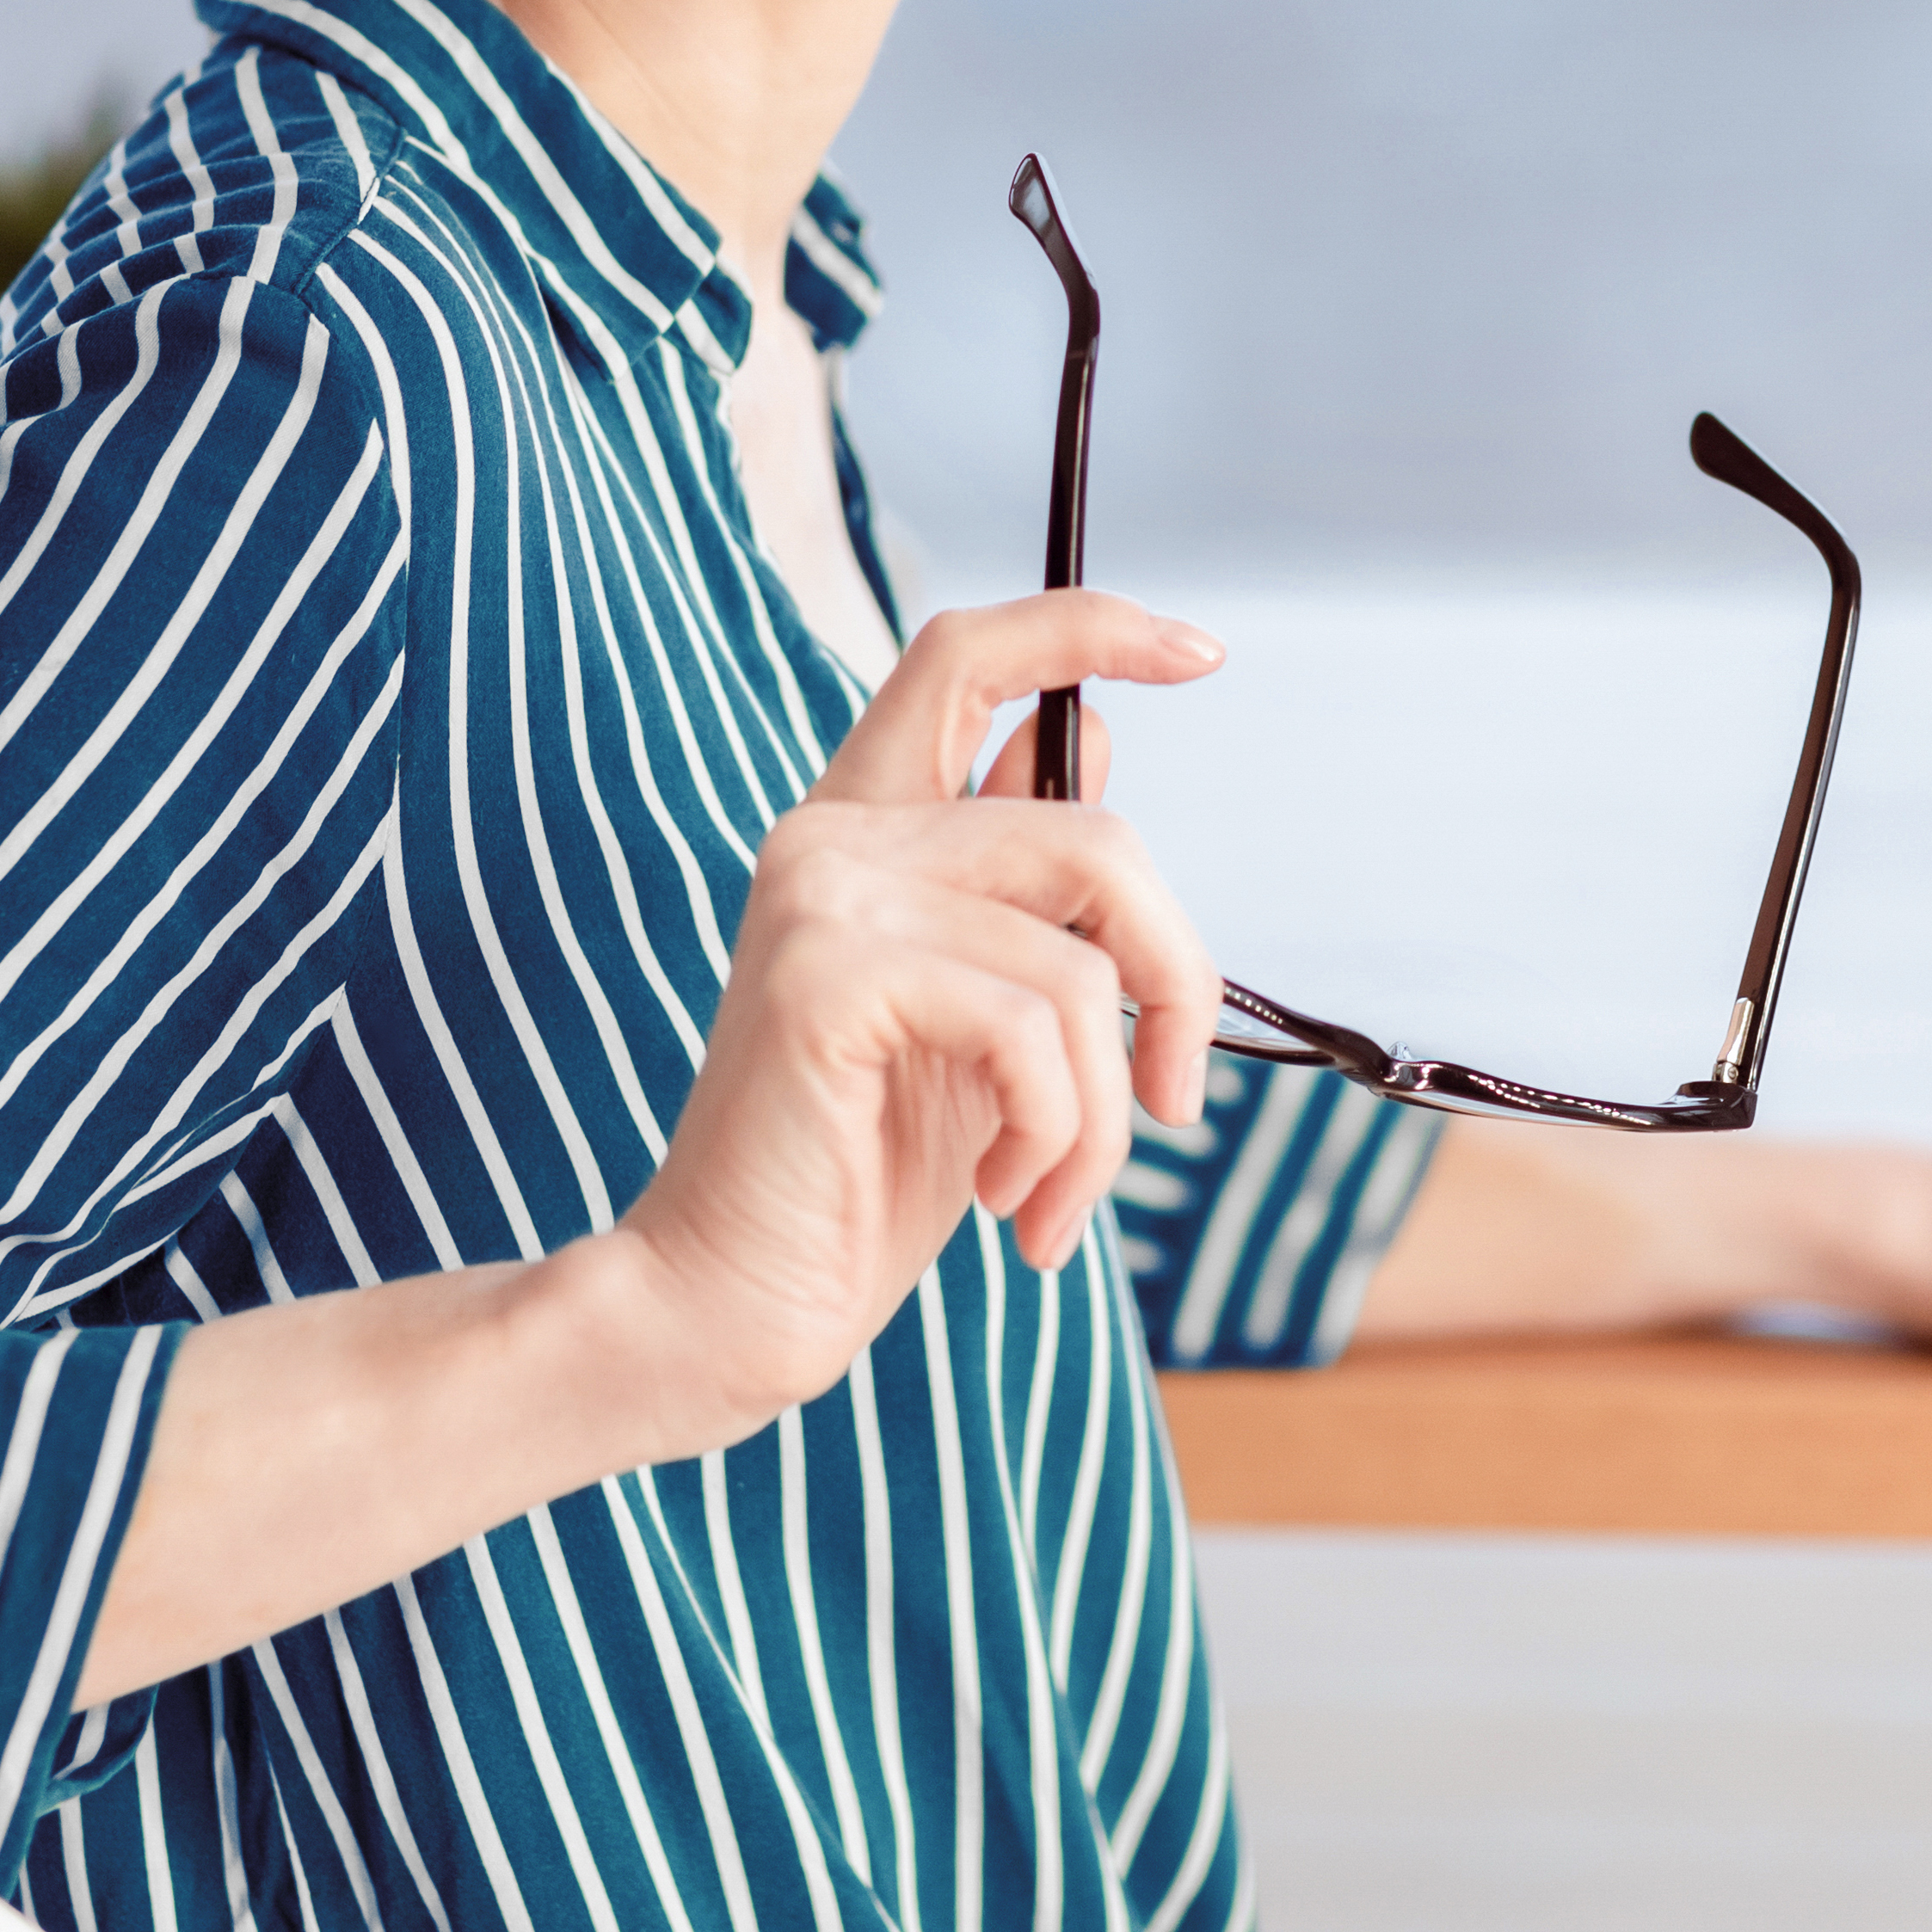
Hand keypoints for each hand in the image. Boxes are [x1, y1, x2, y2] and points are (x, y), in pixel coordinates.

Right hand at [599, 590, 1229, 1448]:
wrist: (730, 1304)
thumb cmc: (861, 1177)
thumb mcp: (981, 1019)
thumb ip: (1026, 894)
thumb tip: (1103, 742)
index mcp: (865, 827)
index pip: (970, 656)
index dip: (1092, 626)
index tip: (1201, 648)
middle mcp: (835, 835)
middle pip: (1095, 832)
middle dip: (1177, 978)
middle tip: (1169, 1101)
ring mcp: (824, 895)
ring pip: (1082, 959)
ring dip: (1104, 1112)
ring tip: (1049, 1197)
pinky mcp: (826, 975)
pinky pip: (1034, 1030)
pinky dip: (1057, 1137)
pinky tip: (1002, 1201)